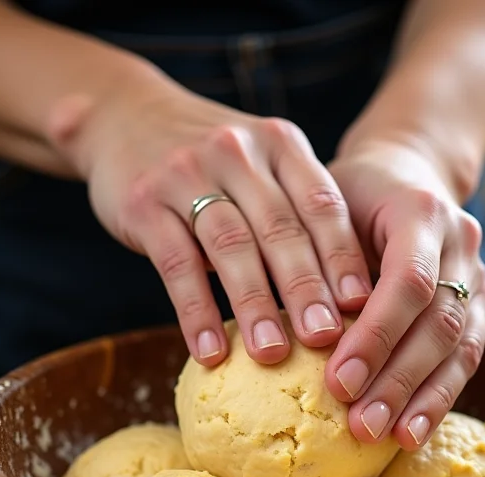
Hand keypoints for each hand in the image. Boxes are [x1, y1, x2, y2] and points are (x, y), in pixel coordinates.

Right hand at [57, 70, 371, 365]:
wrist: (123, 115)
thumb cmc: (212, 163)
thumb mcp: (260, 166)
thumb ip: (294, 213)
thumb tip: (344, 299)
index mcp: (280, 144)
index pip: (322, 203)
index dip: (343, 257)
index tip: (361, 307)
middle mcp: (239, 152)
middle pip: (280, 228)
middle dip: (306, 288)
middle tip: (324, 339)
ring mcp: (187, 172)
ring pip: (231, 246)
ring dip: (255, 305)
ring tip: (272, 353)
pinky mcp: (143, 201)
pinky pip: (176, 263)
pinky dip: (196, 311)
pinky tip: (211, 350)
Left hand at [326, 139, 484, 449]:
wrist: (405, 175)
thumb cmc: (350, 196)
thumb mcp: (324, 209)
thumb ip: (316, 260)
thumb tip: (273, 331)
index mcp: (421, 210)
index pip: (408, 280)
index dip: (376, 335)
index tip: (337, 382)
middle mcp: (459, 243)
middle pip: (439, 321)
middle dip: (398, 379)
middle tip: (360, 425)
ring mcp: (476, 276)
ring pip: (459, 347)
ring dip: (421, 399)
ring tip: (385, 437)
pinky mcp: (477, 308)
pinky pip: (464, 360)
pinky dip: (436, 399)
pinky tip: (410, 432)